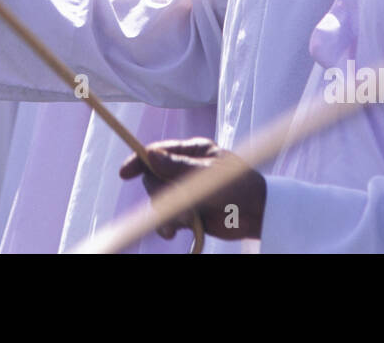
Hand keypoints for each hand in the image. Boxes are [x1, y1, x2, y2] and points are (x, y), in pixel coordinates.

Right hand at [118, 137, 266, 240]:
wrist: (258, 214)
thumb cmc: (240, 185)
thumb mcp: (210, 174)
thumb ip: (179, 167)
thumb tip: (150, 154)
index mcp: (191, 151)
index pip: (157, 152)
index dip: (139, 161)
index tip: (125, 173)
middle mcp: (184, 169)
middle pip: (154, 179)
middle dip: (162, 194)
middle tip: (181, 205)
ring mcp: (185, 191)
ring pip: (159, 200)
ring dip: (167, 213)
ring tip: (187, 221)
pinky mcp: (188, 212)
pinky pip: (167, 218)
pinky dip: (167, 226)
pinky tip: (173, 233)